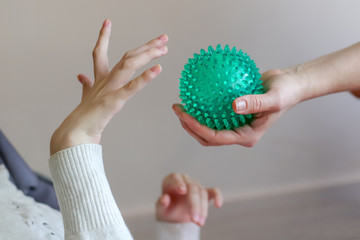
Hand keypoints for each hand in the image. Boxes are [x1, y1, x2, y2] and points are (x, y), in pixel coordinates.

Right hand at [50, 19, 167, 154]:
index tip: (107, 22)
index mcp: (99, 79)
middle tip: (163, 38)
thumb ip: (86, 85)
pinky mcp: (114, 101)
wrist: (75, 134)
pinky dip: (145, 77)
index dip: (103, 37)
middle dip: (146, 46)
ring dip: (147, 54)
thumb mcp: (87, 97)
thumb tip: (81, 76)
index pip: (99, 53)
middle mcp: (105, 80)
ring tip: (163, 48)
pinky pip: (131, 87)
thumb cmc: (85, 117)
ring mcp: (109, 89)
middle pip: (126, 56)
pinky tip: (157, 68)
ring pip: (129, 64)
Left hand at [156, 173, 222, 225]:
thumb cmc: (166, 210)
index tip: (183, 190)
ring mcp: (195, 186)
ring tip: (199, 222)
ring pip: (202, 192)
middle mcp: (184, 180)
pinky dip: (217, 196)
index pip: (175, 177)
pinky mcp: (205, 193)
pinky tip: (218, 204)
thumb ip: (161, 204)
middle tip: (194, 219)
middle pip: (192, 187)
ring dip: (202, 208)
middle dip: (194, 204)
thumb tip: (165, 198)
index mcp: (171, 181)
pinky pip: (214, 191)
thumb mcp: (161, 210)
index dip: (179, 182)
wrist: (174, 217)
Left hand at [172, 69, 302, 146]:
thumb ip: (255, 103)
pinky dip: (202, 109)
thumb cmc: (285, 92)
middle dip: (189, 126)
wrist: (289, 84)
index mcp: (246, 136)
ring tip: (181, 105)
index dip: (197, 128)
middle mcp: (238, 133)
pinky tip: (193, 97)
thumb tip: (233, 106)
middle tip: (177, 109)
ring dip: (192, 120)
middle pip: (207, 137)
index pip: (216, 137)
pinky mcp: (233, 114)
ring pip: (208, 128)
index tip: (184, 114)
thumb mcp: (274, 98)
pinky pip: (213, 115)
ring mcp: (235, 125)